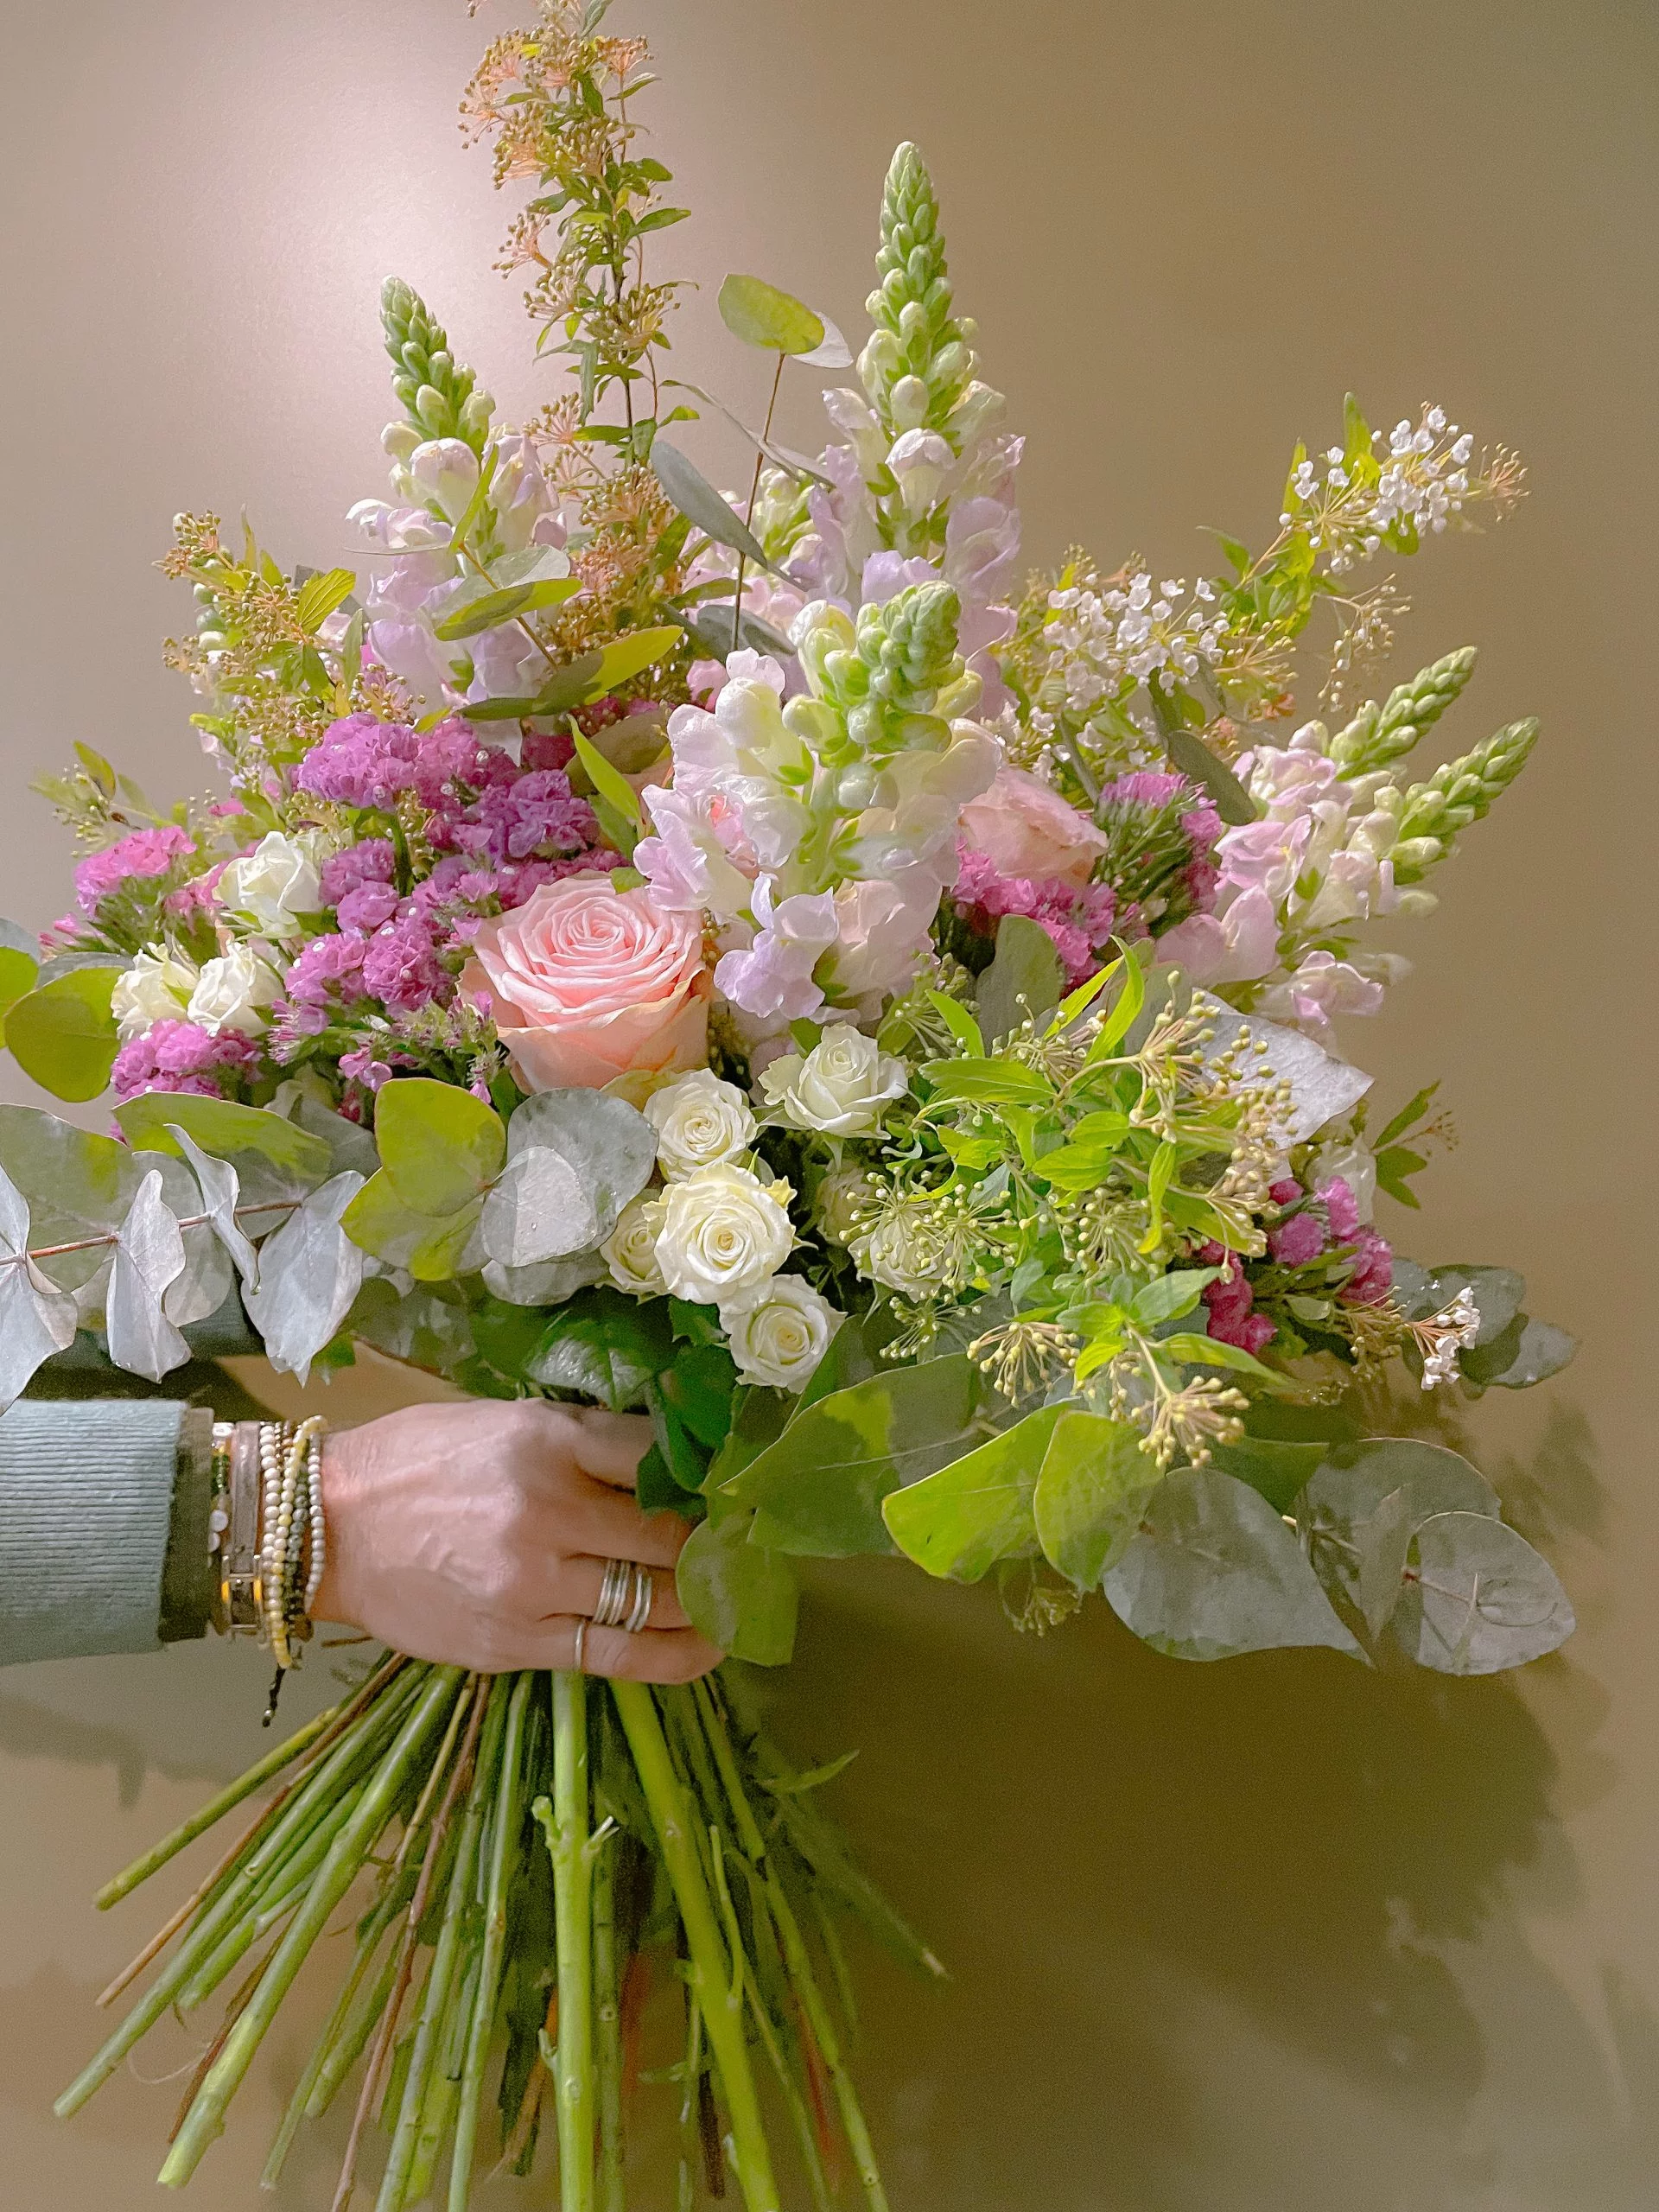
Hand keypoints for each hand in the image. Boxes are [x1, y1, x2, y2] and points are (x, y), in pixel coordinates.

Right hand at [310, 1399, 721, 1682]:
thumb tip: (672, 1459)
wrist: (327, 1529)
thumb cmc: (418, 1461)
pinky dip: (674, 1655)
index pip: (657, 1457)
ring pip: (654, 1598)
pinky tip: (708, 1647)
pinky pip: (615, 1655)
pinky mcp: (515, 1644)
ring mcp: (532, 1585)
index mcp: (545, 1442)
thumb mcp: (507, 1421)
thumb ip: (587, 1440)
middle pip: (668, 1534)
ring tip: (739, 1597)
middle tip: (751, 1546)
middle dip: (720, 1542)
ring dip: (707, 1600)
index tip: (738, 1487)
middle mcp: (547, 1512)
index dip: (708, 1476)